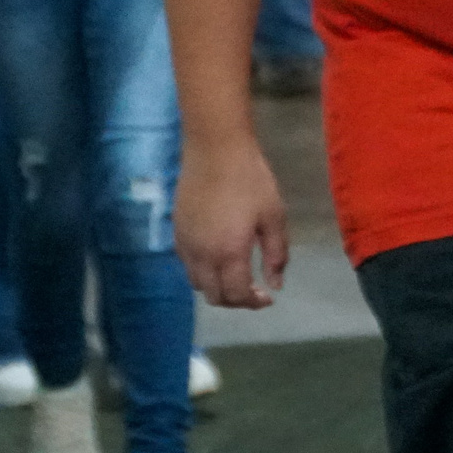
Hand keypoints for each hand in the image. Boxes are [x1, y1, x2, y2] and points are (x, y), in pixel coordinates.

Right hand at [177, 137, 289, 308]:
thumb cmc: (250, 179)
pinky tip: (216, 256)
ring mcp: (186, 244)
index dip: (253, 303)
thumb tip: (275, 285)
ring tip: (234, 275)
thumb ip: (276, 254)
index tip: (267, 296)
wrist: (215, 149)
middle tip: (253, 289)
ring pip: (196, 283)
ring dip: (216, 287)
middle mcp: (202, 255)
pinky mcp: (176, 231)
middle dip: (235, 300)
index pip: (236, 295)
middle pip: (214, 296)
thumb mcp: (274, 216)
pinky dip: (202, 271)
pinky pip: (186, 264)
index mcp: (229, 253)